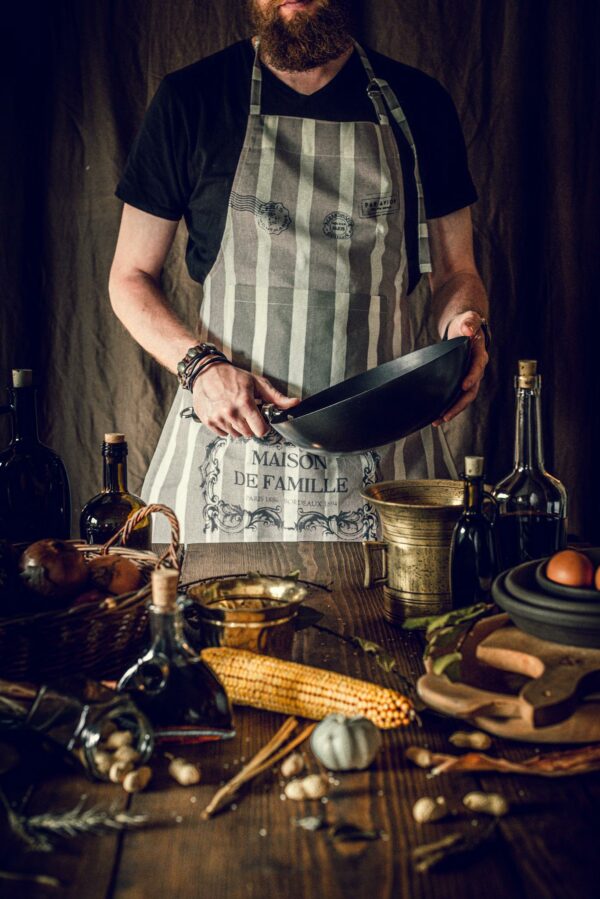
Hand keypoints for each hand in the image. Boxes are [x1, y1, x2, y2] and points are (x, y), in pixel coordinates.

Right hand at [192, 363, 299, 437]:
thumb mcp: (257, 383)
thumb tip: (295, 403)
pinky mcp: (208, 421)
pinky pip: (223, 434)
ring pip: (235, 435)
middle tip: (246, 413)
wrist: (206, 372)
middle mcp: (231, 413)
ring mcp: (218, 418)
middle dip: (250, 426)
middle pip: (248, 434)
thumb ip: (276, 397)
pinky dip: (225, 427)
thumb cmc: (232, 376)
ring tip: (234, 411)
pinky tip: (224, 414)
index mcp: (245, 403)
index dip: (263, 427)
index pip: (260, 431)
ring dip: (237, 427)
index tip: (260, 421)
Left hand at [433, 311, 488, 425]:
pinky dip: (448, 407)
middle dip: (459, 404)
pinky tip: (436, 416)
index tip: (463, 385)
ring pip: (464, 398)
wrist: (465, 329)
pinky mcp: (461, 382)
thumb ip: (469, 322)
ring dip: (452, 410)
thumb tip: (468, 329)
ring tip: (438, 421)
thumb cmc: (466, 324)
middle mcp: (476, 370)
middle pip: (471, 391)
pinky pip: (456, 397)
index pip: (477, 367)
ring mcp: (469, 378)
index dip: (472, 377)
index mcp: (480, 355)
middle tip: (446, 415)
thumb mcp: (468, 319)